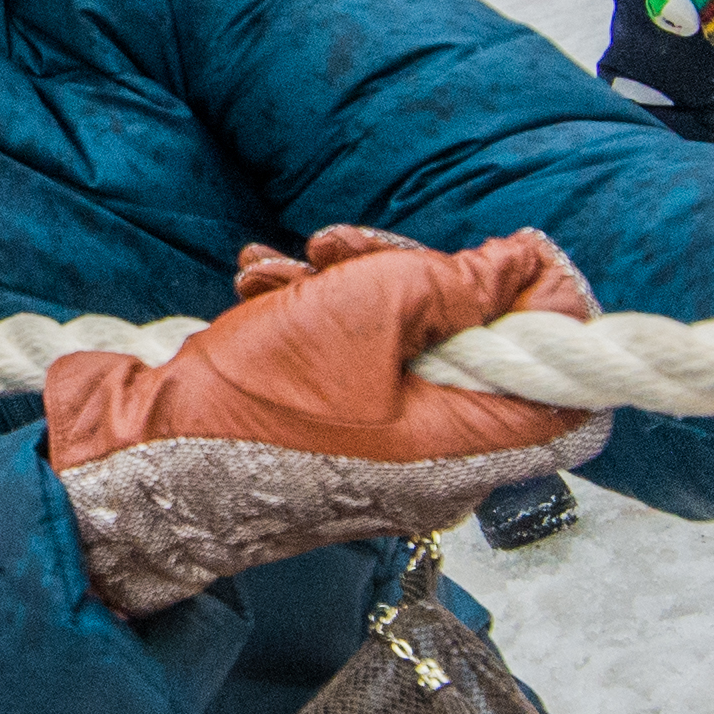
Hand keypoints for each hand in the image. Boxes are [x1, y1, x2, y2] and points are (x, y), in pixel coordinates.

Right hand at [42, 228, 612, 616]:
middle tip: (348, 246)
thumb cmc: (254, 402)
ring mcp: (392, 458)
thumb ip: (463, 282)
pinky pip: (364, 369)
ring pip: (413, 347)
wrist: (143, 461)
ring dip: (352, 287)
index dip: (552, 314)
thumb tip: (530, 266)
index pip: (570, 391)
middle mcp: (443, 466)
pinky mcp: (343, 442)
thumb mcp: (367, 310)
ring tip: (287, 269)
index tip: (507, 257)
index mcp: (469, 450)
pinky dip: (321, 319)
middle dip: (419, 278)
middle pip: (481, 350)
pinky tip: (263, 292)